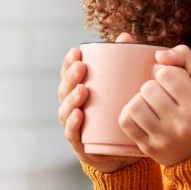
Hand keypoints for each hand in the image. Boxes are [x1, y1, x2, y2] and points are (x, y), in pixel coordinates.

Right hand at [58, 33, 142, 172]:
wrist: (123, 153)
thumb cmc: (119, 113)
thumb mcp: (123, 87)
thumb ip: (124, 62)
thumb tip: (125, 36)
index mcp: (78, 93)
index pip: (68, 75)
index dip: (68, 63)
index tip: (76, 51)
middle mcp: (72, 109)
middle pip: (64, 91)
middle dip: (70, 77)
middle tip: (81, 67)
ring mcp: (74, 127)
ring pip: (65, 111)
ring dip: (71, 99)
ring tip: (83, 89)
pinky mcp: (81, 145)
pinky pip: (73, 134)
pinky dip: (73, 124)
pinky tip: (79, 115)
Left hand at [118, 44, 190, 165]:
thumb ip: (185, 58)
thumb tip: (158, 55)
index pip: (166, 74)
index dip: (165, 72)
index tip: (171, 80)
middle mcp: (182, 124)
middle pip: (149, 88)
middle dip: (153, 86)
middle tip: (161, 93)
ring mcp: (164, 138)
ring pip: (135, 105)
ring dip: (140, 99)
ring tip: (151, 103)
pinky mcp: (150, 148)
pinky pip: (126, 123)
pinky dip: (129, 113)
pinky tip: (141, 113)